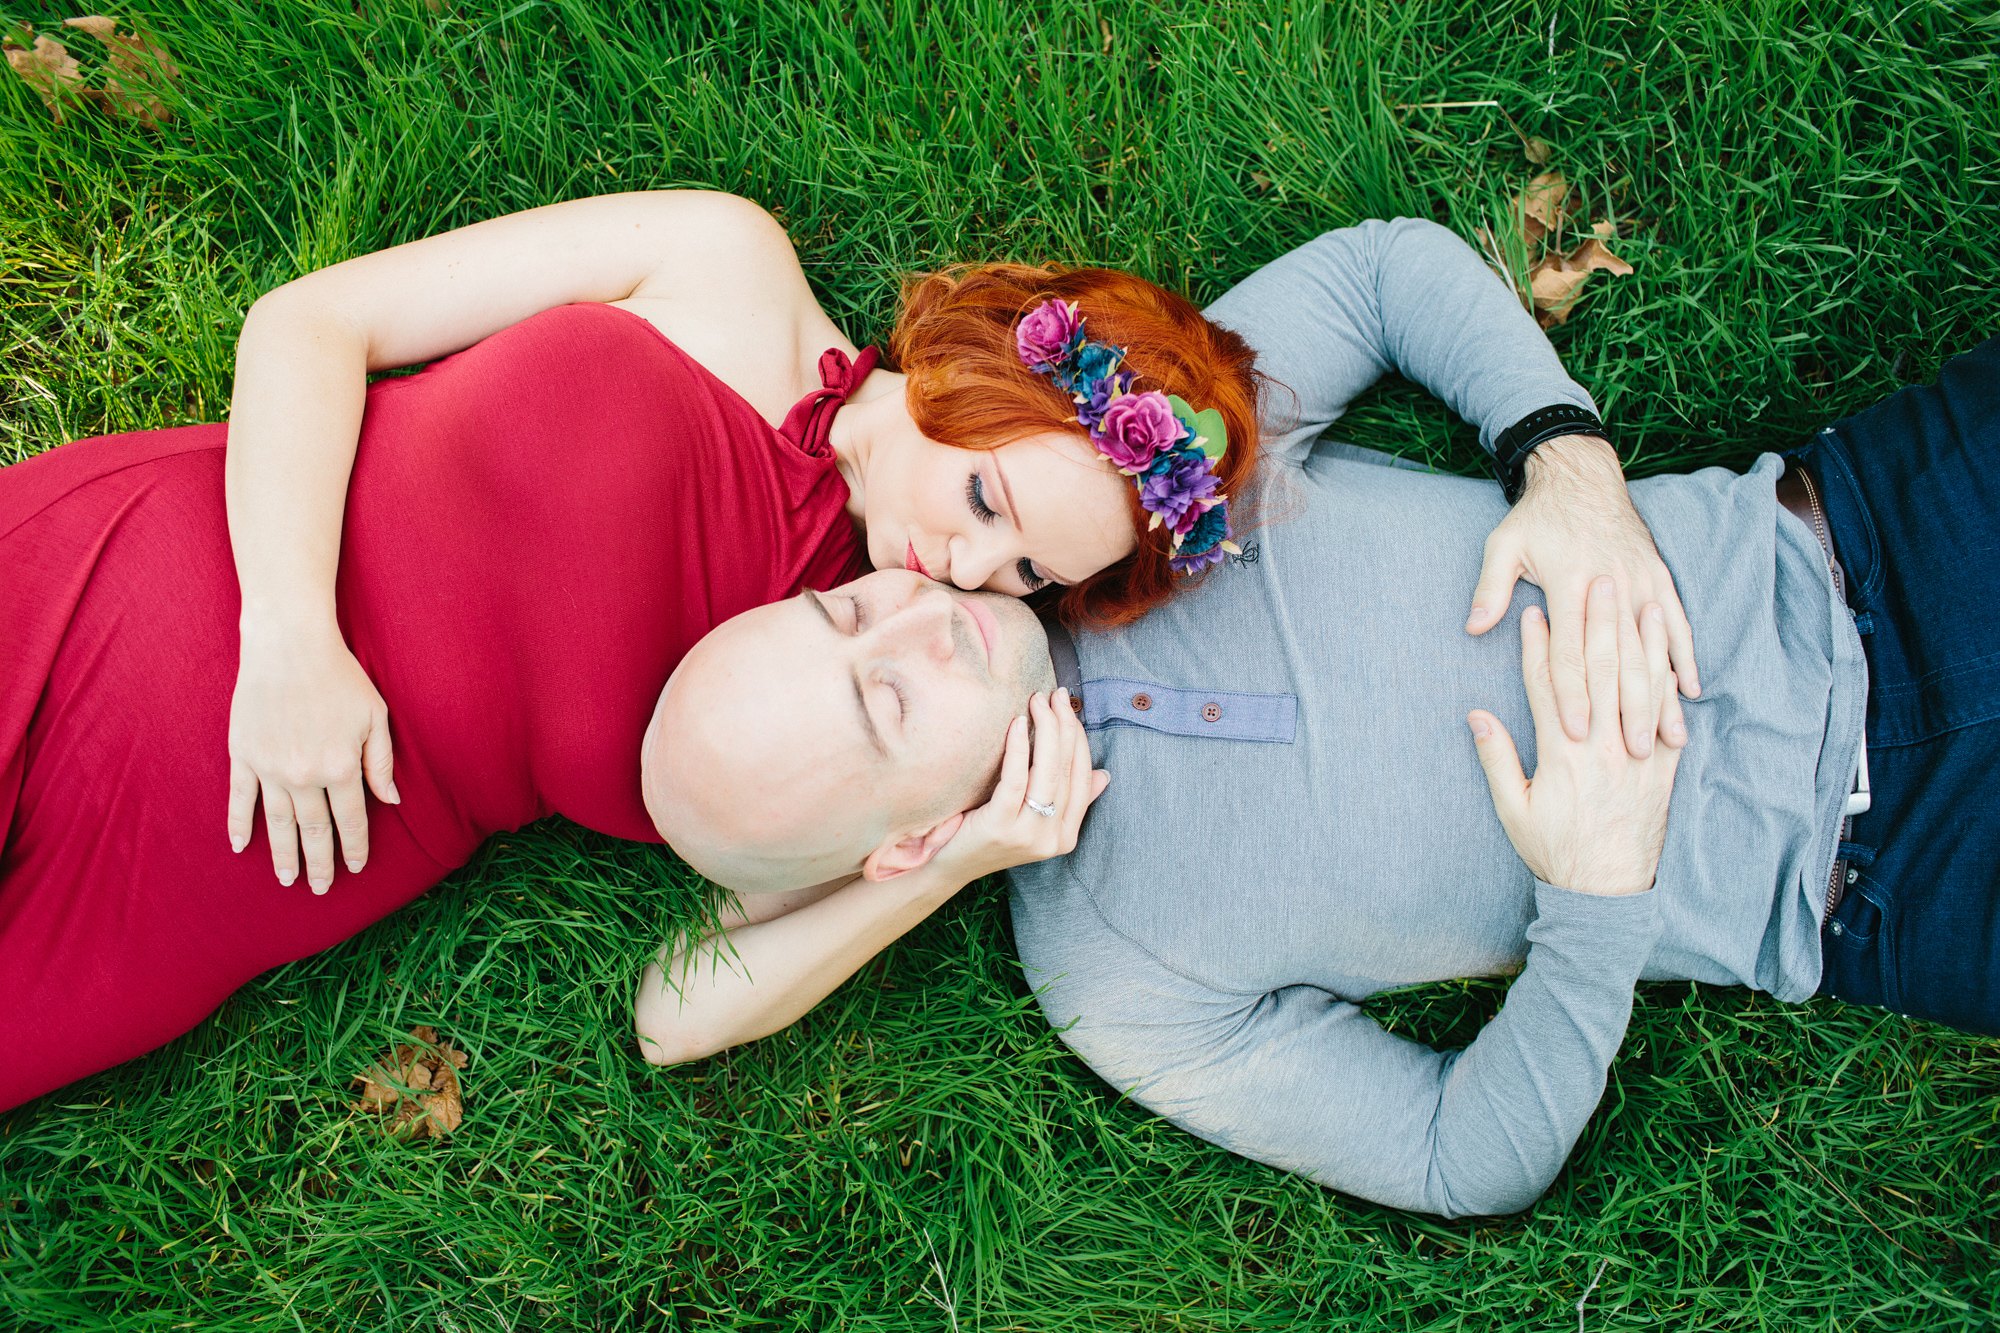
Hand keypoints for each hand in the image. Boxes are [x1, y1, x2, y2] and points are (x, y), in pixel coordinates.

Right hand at [226, 625, 398, 892]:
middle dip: (321, 863)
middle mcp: (305, 775)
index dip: (354, 847)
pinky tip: (241, 847)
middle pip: (314, 830)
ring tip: (288, 879)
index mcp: (341, 767)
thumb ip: (380, 761)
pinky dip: (239, 825)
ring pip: (278, 823)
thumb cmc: (340, 676)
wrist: (288, 645)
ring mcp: (270, 768)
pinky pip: (240, 799)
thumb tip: (390, 801)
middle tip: (322, 888)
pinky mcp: (243, 755)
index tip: (356, 868)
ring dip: (283, 855)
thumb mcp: (375, 716)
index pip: (350, 820)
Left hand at [924, 688, 1108, 884]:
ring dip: (1046, 729)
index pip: (1083, 778)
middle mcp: (1053, 838)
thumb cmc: (988, 836)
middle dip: (1064, 725)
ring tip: (1038, 701)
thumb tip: (1103, 775)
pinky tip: (1018, 723)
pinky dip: (1020, 747)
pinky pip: (1016, 779)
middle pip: (1068, 771)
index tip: (1069, 708)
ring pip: (1048, 772)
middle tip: (1055, 696)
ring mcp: (1029, 835)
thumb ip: (1067, 800)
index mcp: (1066, 836)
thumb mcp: (1033, 820)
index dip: (1079, 739)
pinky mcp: (1001, 827)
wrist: (949, 867)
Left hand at [1466, 434, 1698, 758]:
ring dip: (1661, 696)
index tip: (1575, 732)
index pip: (1571, 653)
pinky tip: (1691, 690)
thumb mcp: (1503, 544)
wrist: (1581, 475)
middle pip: (1618, 660)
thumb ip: (1490, 588)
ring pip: (1652, 649)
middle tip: (1629, 756)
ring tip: (1667, 739)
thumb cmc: (1537, 516)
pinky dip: (1685, 657)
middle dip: (1623, 710)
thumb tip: (1475, 627)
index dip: (1572, 694)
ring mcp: (1640, 582)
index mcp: (1570, 585)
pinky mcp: (1658, 578)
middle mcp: (1610, 587)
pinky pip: (1677, 623)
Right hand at [1468, 582, 1680, 895]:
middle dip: (1594, 624)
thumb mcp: (1513, 810)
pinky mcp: (1663, 767)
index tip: (1534, 611)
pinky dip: (1669, 682)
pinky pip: (1668, 716)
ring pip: (1638, 686)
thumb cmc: (1554, 851)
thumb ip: (1497, 760)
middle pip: (1598, 673)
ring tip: (1638, 601)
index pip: (1547, 687)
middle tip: (1594, 582)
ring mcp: (1637, 755)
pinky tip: (1668, 653)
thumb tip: (1477, 715)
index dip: (1538, 647)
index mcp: (1562, 756)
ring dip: (1638, 640)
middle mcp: (1603, 748)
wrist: (1609, 892)